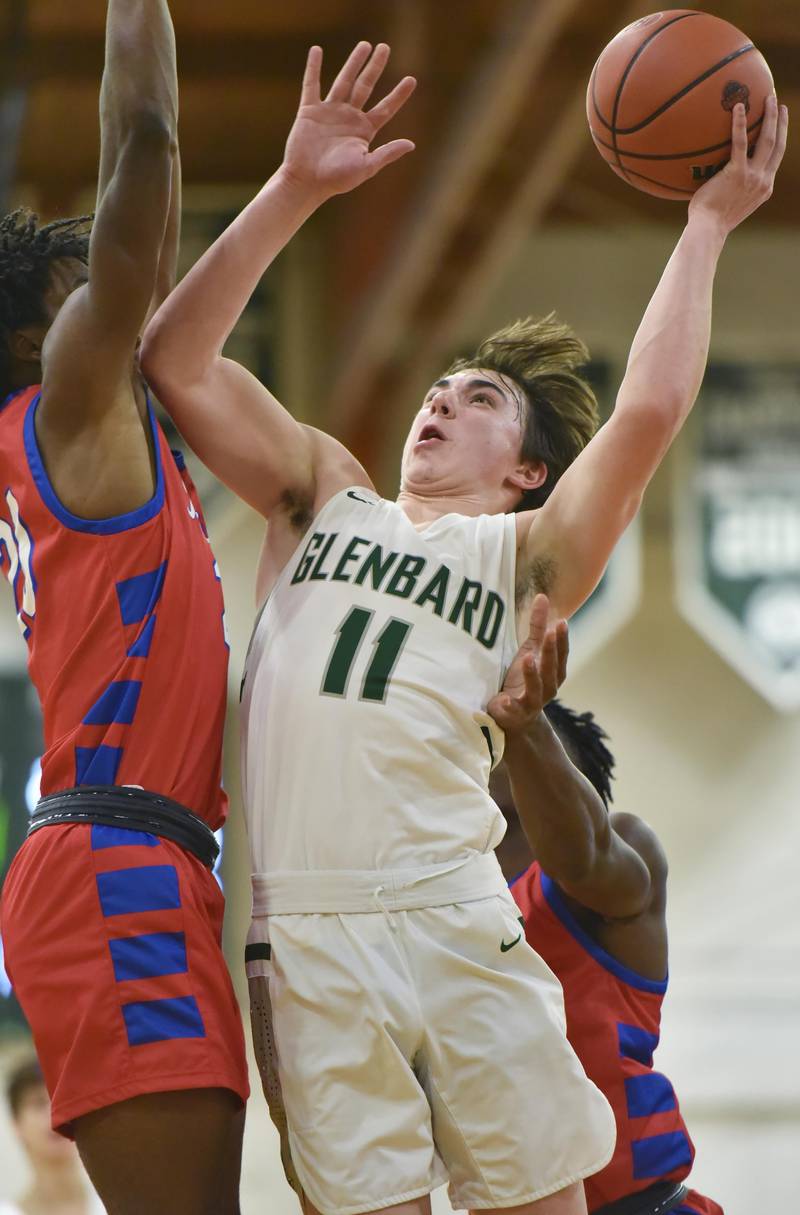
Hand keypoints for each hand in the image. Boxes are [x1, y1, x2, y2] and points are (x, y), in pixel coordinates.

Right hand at [281, 42, 415, 201]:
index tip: (412, 79)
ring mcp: (330, 112)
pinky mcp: (310, 111)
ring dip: (353, 63)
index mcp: (364, 131)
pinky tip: (317, 50)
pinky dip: (313, 67)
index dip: (399, 94)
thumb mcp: (367, 167)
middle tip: (384, 47)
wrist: (307, 182)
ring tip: (364, 45)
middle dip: (375, 67)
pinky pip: (312, 85)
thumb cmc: (337, 180)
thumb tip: (412, 144)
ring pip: (344, 81)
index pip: (386, 108)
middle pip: (366, 86)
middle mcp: (349, 117)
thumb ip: (387, 153)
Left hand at [487, 594, 567, 734]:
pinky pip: (513, 710)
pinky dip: (510, 706)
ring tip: (528, 657)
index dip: (562, 640)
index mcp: (553, 673)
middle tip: (551, 633)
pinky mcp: (514, 714)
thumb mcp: (530, 650)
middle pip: (552, 670)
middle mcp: (547, 688)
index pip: (561, 655)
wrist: (514, 717)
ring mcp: (532, 702)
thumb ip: (537, 627)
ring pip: (536, 689)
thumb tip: (542, 597)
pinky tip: (505, 700)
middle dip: (552, 651)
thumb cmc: (523, 678)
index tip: (562, 622)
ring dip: (533, 674)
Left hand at [688, 92, 787, 233]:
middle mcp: (763, 181)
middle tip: (777, 103)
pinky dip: (740, 123)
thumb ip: (734, 187)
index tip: (780, 122)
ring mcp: (752, 177)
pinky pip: (740, 143)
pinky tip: (738, 107)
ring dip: (770, 116)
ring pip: (768, 140)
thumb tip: (720, 174)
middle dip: (780, 121)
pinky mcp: (737, 173)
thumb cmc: (710, 219)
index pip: (776, 158)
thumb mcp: (730, 203)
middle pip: (778, 144)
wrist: (707, 230)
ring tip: (767, 97)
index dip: (781, 137)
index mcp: (764, 188)